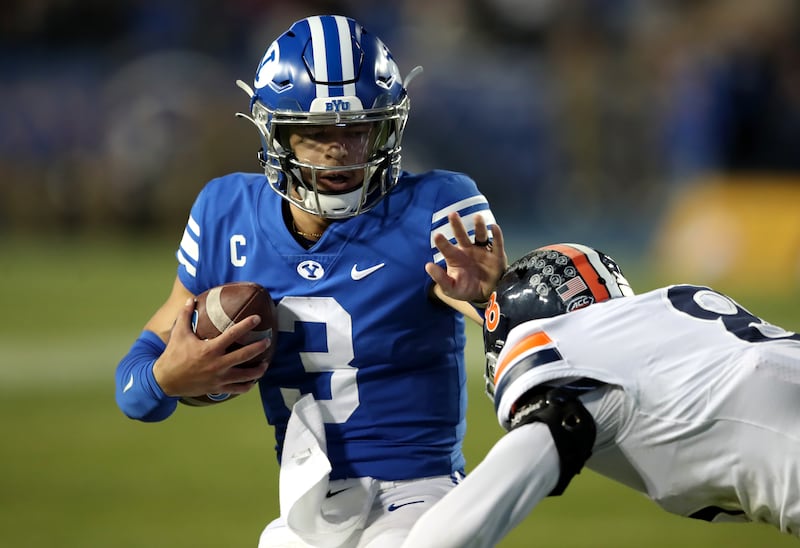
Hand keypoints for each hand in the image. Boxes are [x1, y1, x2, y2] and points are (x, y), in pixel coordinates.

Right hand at [153, 298, 269, 396]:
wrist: (165, 381)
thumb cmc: (173, 355)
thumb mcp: (179, 334)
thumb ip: (185, 315)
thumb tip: (190, 299)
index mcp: (210, 349)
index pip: (233, 334)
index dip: (247, 325)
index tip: (258, 318)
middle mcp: (217, 364)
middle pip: (245, 355)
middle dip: (259, 347)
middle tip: (268, 341)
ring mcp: (219, 378)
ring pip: (246, 376)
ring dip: (258, 370)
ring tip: (265, 364)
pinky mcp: (218, 390)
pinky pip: (238, 389)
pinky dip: (247, 386)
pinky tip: (252, 381)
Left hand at [426, 212, 507, 303]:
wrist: (485, 295)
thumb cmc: (466, 289)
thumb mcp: (450, 287)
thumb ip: (440, 278)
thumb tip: (428, 266)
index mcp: (455, 257)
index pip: (447, 248)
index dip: (442, 242)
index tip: (437, 235)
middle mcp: (468, 250)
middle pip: (462, 235)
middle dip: (457, 225)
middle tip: (452, 215)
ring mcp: (482, 252)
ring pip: (480, 236)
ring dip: (479, 226)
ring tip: (478, 217)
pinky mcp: (496, 256)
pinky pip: (497, 244)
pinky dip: (496, 235)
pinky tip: (493, 227)